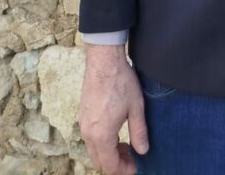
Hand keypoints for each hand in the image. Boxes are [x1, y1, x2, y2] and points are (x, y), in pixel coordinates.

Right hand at [78, 44, 148, 174]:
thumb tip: (143, 151)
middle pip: (99, 161)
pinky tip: (115, 131)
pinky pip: (90, 138)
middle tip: (131, 156)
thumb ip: (139, 132)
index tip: (135, 166)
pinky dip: (101, 142)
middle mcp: (88, 133)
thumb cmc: (121, 82)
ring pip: (93, 150)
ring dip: (108, 153)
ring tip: (125, 143)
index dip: (123, 170)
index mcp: (101, 135)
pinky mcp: (82, 115)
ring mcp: (83, 124)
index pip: (109, 166)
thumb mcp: (136, 108)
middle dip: (115, 164)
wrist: (103, 60)